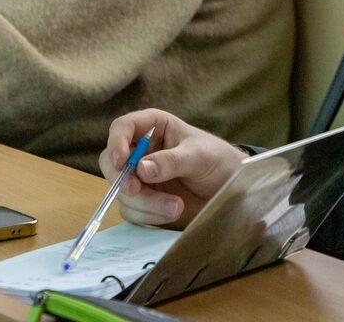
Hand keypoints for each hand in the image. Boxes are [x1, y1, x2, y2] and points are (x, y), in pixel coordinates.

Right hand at [99, 109, 246, 228]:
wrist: (231, 190)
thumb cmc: (218, 161)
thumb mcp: (199, 156)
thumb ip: (172, 161)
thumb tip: (141, 169)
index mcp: (154, 127)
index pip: (123, 127)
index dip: (117, 143)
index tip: (122, 162)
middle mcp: (141, 152)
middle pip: (112, 163)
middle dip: (123, 180)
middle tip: (135, 190)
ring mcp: (140, 179)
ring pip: (121, 192)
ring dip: (144, 203)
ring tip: (176, 206)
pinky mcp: (144, 202)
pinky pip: (132, 211)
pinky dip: (149, 216)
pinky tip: (172, 212)